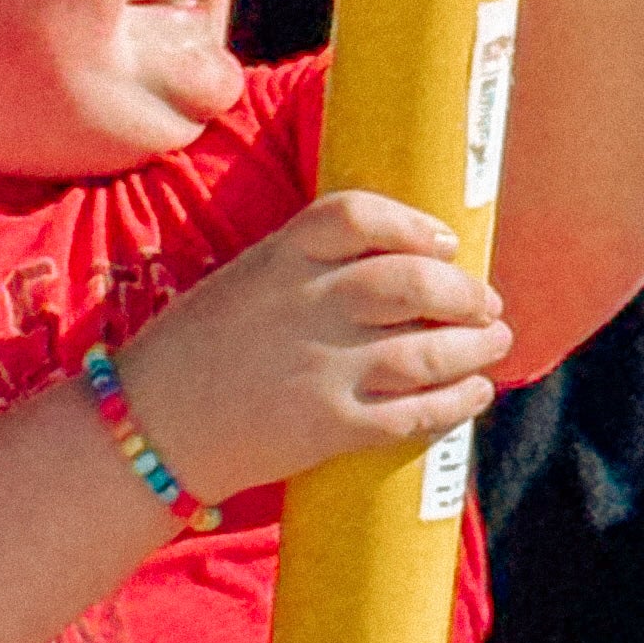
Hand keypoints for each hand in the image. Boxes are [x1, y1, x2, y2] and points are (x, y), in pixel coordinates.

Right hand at [116, 188, 510, 508]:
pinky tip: (475, 394)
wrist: (148, 426)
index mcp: (279, 258)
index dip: (414, 225)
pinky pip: (413, 412)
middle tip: (487, 303)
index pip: (358, 216)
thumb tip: (399, 267)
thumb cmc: (198, 349)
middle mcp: (305, 306)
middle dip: (465, 292)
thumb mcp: (245, 282)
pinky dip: (455, 402)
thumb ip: (308, 268)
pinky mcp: (329, 426)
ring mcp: (321, 367)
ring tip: (495, 343)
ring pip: (425, 350)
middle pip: (411, 282)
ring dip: (474, 347)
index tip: (445, 241)